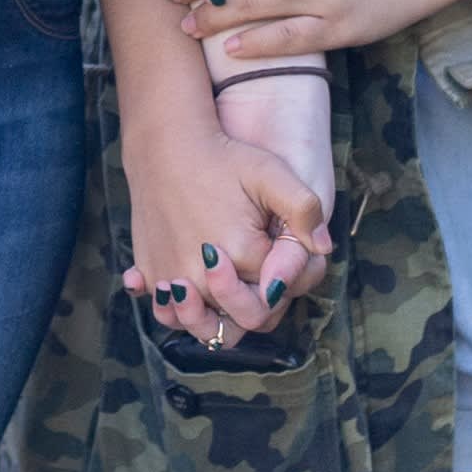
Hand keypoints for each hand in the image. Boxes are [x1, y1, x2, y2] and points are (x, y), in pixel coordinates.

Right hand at [118, 102, 327, 352]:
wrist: (165, 145)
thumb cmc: (223, 158)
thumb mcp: (271, 174)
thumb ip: (303, 210)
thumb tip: (322, 248)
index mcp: (243, 254)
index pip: (272, 298)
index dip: (280, 288)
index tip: (273, 259)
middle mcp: (204, 275)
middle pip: (239, 321)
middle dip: (249, 306)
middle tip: (249, 277)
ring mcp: (172, 276)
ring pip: (199, 326)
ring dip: (211, 319)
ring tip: (218, 293)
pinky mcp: (149, 271)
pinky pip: (164, 311)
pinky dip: (172, 310)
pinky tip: (181, 291)